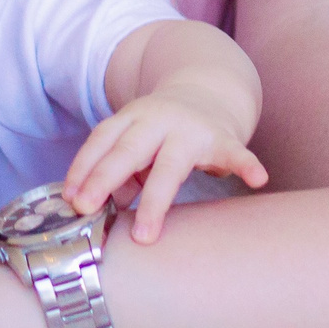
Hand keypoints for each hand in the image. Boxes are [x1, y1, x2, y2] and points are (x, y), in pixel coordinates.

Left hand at [63, 85, 267, 241]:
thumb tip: (103, 205)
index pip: (102, 140)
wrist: (209, 91)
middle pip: (129, 150)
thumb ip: (119, 173)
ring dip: (156, 200)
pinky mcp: (224, 138)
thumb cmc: (162, 131)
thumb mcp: (136, 143)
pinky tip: (257, 179)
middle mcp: (158, 120)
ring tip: (145, 236)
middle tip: (87, 209)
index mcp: (131, 118)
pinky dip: (247, 165)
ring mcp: (191, 129)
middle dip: (106, 178)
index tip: (70, 199)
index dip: (83, 168)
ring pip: (171, 165)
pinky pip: (236, 153)